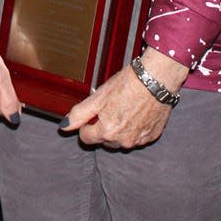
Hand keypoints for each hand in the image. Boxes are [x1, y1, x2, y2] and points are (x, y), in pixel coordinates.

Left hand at [61, 47, 188, 148]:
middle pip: (103, 140)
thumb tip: (64, 126)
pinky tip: (136, 112)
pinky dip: (133, 128)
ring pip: (120, 140)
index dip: (86, 125)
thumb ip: (79, 114)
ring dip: (118, 129)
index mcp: (107, 132)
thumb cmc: (128, 85)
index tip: (92, 114)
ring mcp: (139, 140)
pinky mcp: (152, 136)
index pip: (86, 138)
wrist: (156, 80)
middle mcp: (123, 141)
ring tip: (123, 108)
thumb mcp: (98, 97)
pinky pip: (136, 137)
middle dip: (102, 127)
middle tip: (109, 107)